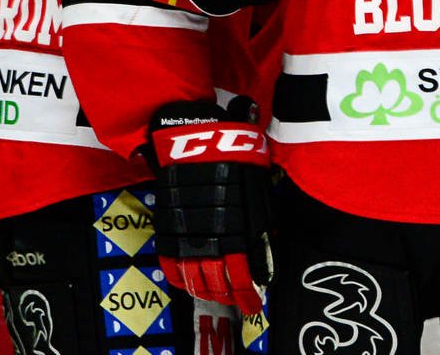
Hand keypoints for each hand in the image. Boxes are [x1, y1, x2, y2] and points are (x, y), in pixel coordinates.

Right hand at [146, 98, 268, 313]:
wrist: (194, 135)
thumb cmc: (234, 151)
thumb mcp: (258, 179)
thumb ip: (263, 210)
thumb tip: (270, 238)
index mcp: (239, 224)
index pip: (243, 270)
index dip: (248, 291)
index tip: (254, 303)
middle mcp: (212, 233)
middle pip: (219, 280)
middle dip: (230, 296)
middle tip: (239, 304)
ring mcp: (188, 232)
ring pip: (195, 276)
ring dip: (207, 291)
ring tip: (217, 298)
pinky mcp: (169, 226)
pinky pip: (170, 262)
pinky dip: (179, 277)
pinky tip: (187, 284)